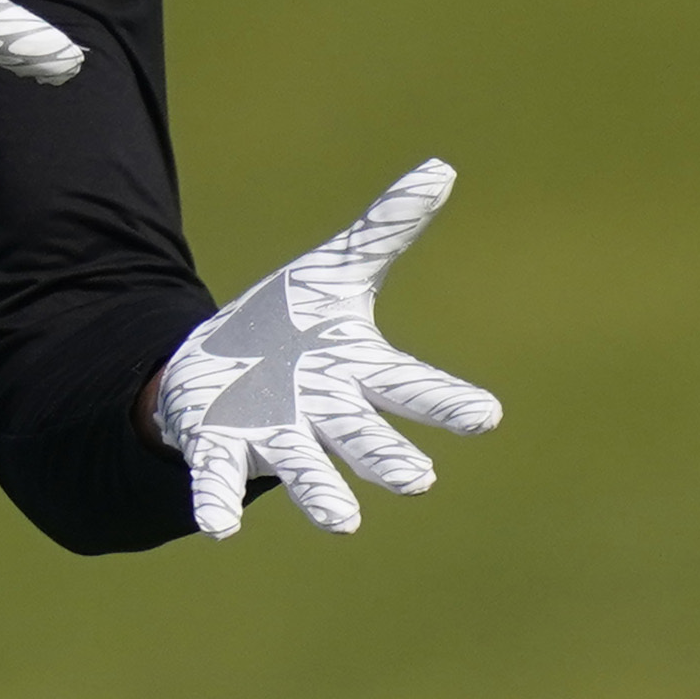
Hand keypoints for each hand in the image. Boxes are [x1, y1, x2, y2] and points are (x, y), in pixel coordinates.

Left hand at [155, 159, 501, 537]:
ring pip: (303, 467)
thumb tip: (441, 169)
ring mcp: (274, 435)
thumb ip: (384, 229)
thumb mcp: (334, 271)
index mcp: (355, 372)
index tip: (486, 415)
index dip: (446, 404)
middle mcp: (323, 413)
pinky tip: (219, 529)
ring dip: (322, 494)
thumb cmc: (289, 329)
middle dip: (387, 455)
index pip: (409, 386)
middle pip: (362, 435)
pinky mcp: (221, 448)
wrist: (213, 370)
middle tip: (418, 480)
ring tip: (345, 524)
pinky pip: (222, 480)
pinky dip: (220, 503)